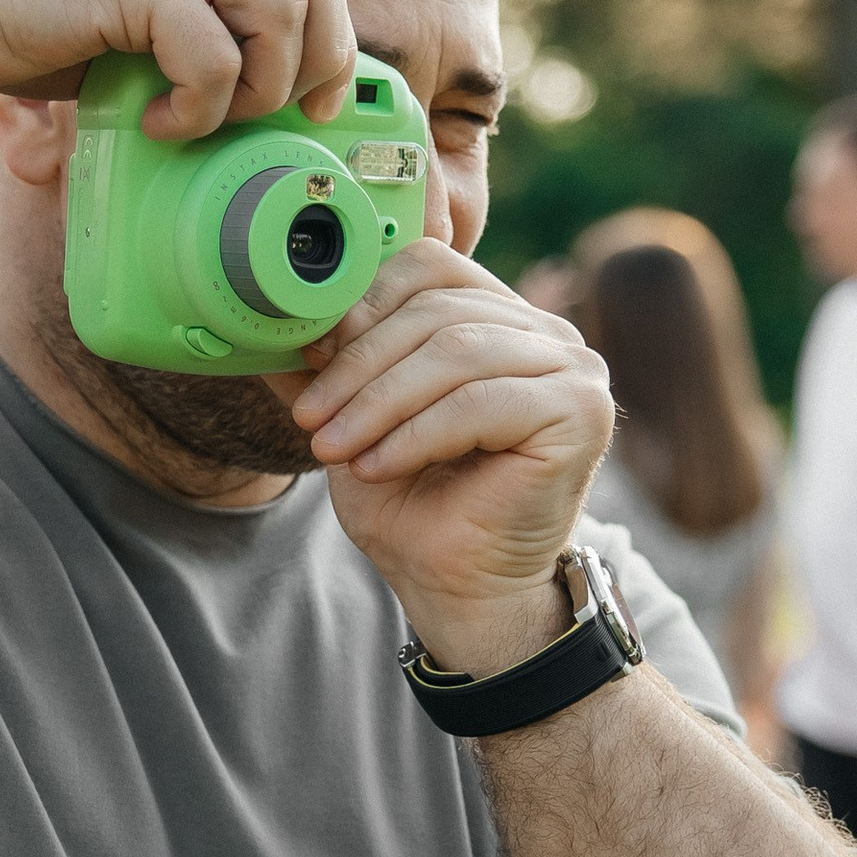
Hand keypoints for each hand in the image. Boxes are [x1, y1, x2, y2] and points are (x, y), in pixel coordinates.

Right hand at [0, 0, 357, 139]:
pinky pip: (213, 54)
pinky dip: (198, 106)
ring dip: (257, 86)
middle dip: (319, 59)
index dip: (332, 26)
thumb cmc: (15, 8)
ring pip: (279, 11)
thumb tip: (246, 86)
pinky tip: (154, 121)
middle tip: (289, 117)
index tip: (317, 93)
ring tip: (205, 119)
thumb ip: (185, 15)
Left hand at [274, 245, 613, 670]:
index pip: (430, 264)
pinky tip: (378, 465)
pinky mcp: (580, 412)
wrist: (463, 591)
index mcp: (499, 318)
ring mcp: (574, 368)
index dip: (363, 303)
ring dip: (380, 402)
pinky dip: (417, 434)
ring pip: (456, 352)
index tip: (310, 358)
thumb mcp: (355, 419)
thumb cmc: (417, 507)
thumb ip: (329, 362)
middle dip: (359, 365)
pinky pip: (480, 402)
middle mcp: (547, 333)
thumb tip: (275, 311)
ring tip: (334, 446)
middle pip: (437, 309)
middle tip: (309, 417)